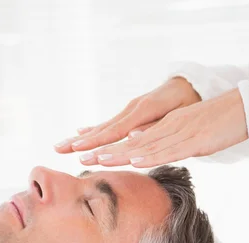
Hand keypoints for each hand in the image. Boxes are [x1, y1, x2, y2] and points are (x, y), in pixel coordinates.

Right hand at [53, 76, 200, 153]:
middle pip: (101, 129)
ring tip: (61, 146)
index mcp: (142, 111)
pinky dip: (92, 130)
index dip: (95, 141)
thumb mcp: (178, 114)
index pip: (114, 131)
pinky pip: (108, 125)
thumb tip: (132, 137)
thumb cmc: (188, 102)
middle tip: (58, 149)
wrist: (190, 85)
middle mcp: (131, 110)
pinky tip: (80, 134)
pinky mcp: (129, 114)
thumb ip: (155, 126)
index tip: (78, 149)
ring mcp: (128, 111)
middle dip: (79, 141)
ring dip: (80, 138)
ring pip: (101, 127)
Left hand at [75, 88, 247, 168]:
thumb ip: (158, 141)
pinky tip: (135, 160)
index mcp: (160, 127)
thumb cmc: (212, 124)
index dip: (104, 146)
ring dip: (119, 153)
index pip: (127, 139)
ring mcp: (177, 133)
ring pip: (143, 145)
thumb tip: (136, 150)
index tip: (81, 152)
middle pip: (129, 141)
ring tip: (97, 159)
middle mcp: (164, 127)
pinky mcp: (193, 140)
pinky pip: (168, 150)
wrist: (240, 110)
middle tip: (77, 156)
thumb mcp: (180, 134)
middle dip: (102, 149)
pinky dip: (150, 155)